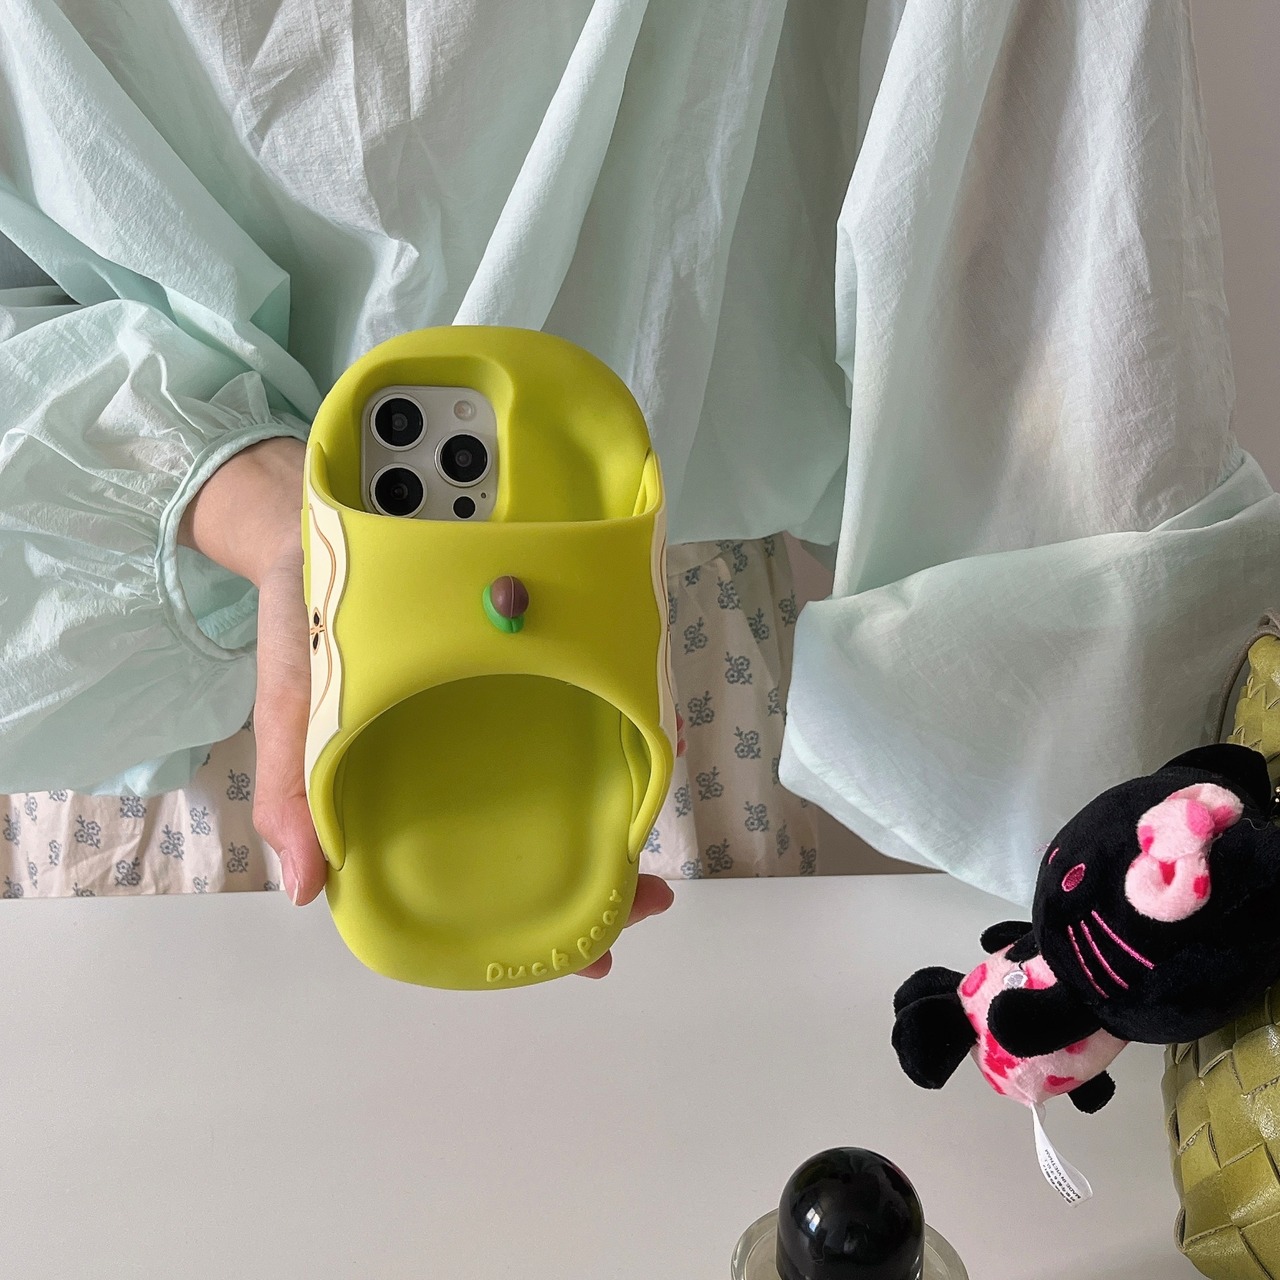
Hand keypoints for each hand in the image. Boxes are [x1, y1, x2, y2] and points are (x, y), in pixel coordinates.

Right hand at [183, 436, 683, 973]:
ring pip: (567, 783)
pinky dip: (613, 729)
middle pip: (539, 840)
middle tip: (653, 899)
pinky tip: (649, 744)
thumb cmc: (299, 625)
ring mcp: (497, 716)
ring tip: (661, 841)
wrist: (310, 521)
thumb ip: (293, 789)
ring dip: (617, 812)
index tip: (597, 957)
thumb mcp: (290, 704)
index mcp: (408, 798)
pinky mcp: (520, 663)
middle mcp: (463, 768)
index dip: (536, 932)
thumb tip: (303, 891)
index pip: (479, 886)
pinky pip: (574, 706)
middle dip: (600, 878)